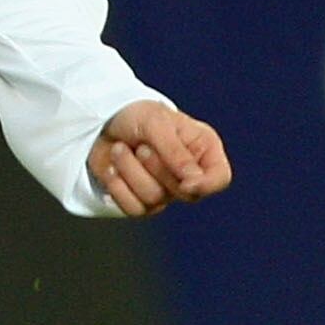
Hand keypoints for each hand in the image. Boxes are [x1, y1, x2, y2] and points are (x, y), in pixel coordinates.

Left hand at [88, 100, 230, 217]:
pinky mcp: (142, 202)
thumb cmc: (138, 116)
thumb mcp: (156, 122)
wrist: (104, 123)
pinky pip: (134, 208)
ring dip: (131, 171)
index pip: (220, 178)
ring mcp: (166, 191)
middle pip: (185, 193)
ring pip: (155, 200)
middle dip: (157, 168)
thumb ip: (175, 151)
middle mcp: (189, 174)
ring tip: (120, 149)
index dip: (206, 185)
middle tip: (142, 147)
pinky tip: (112, 169)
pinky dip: (118, 186)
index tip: (185, 183)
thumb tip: (192, 181)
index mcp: (204, 149)